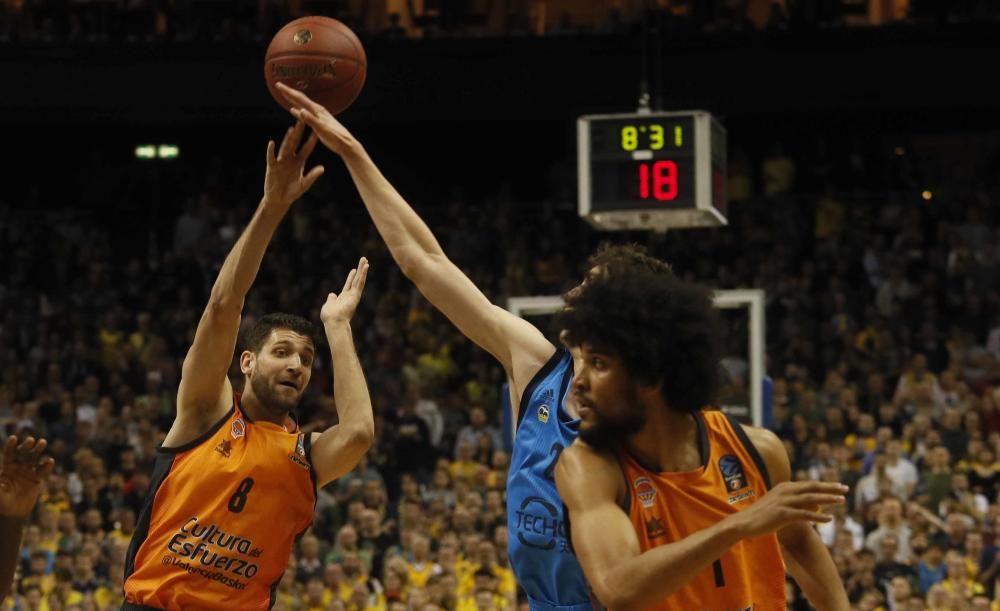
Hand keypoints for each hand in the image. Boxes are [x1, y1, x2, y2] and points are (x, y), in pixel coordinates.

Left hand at [0, 436, 54, 518]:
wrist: (13, 513)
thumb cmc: (1, 503)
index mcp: (7, 468)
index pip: (9, 454)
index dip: (11, 446)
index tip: (13, 438)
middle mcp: (18, 467)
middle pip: (23, 453)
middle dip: (27, 446)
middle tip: (31, 440)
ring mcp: (28, 472)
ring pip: (34, 458)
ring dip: (38, 450)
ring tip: (42, 442)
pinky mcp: (37, 479)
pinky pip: (43, 471)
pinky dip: (47, 466)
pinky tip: (50, 461)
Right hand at [263, 118, 324, 209]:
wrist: (279, 199)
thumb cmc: (292, 192)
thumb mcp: (304, 184)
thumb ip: (312, 176)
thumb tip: (322, 168)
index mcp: (299, 162)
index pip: (307, 148)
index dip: (312, 140)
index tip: (318, 130)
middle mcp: (290, 159)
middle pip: (295, 143)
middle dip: (299, 132)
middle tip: (303, 119)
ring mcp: (280, 161)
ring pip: (285, 147)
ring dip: (288, 139)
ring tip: (291, 129)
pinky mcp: (272, 166)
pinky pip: (271, 157)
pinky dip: (271, 150)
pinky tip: (272, 143)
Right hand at [275, 82, 357, 156]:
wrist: (347, 144)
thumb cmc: (336, 139)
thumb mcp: (322, 130)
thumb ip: (311, 120)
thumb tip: (300, 111)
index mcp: (317, 111)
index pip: (299, 98)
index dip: (288, 92)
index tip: (278, 85)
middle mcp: (318, 110)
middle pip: (300, 98)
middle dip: (289, 92)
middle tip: (278, 85)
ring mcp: (319, 115)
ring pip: (302, 105)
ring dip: (292, 100)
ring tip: (285, 95)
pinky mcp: (319, 121)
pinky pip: (305, 113)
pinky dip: (298, 110)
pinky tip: (294, 111)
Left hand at [321, 257, 369, 324]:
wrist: (334, 322)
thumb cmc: (330, 317)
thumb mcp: (328, 305)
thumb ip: (331, 300)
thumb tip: (331, 294)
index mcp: (343, 298)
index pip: (348, 285)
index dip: (351, 277)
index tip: (354, 270)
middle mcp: (350, 296)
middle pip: (356, 280)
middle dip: (360, 270)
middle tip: (364, 261)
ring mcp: (354, 295)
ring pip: (359, 279)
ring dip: (363, 269)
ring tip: (365, 260)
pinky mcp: (356, 295)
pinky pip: (360, 282)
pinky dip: (363, 274)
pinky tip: (366, 266)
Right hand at [732, 480, 847, 538]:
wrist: (744, 522)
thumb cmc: (762, 515)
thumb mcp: (779, 504)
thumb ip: (796, 503)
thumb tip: (816, 506)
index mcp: (785, 487)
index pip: (809, 484)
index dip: (826, 485)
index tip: (839, 487)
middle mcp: (785, 491)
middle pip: (812, 488)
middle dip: (830, 488)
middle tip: (845, 489)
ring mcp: (784, 502)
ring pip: (811, 499)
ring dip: (828, 499)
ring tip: (842, 501)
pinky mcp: (782, 514)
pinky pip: (804, 514)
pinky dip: (818, 517)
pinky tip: (830, 519)